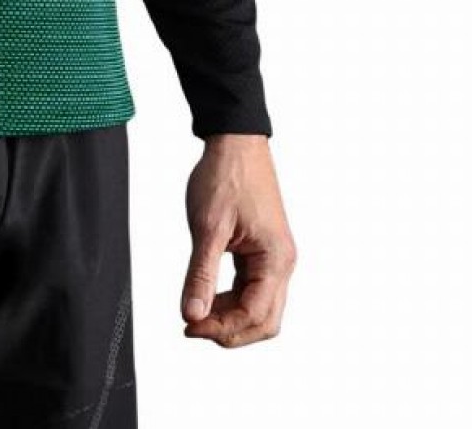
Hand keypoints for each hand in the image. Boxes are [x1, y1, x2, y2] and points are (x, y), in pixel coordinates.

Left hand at [180, 134, 296, 347]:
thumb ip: (200, 275)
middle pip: (263, 319)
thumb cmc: (226, 176)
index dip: (223, 328)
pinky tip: (207, 295)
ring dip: (229, 315)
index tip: (190, 327)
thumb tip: (193, 314)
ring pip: (258, 305)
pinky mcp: (262, 249)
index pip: (255, 315)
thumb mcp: (207, 227)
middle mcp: (281, 262)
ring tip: (195, 311)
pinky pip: (251, 287)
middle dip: (229, 329)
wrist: (234, 142)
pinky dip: (230, 297)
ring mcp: (273, 256)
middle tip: (192, 326)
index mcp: (275, 259)